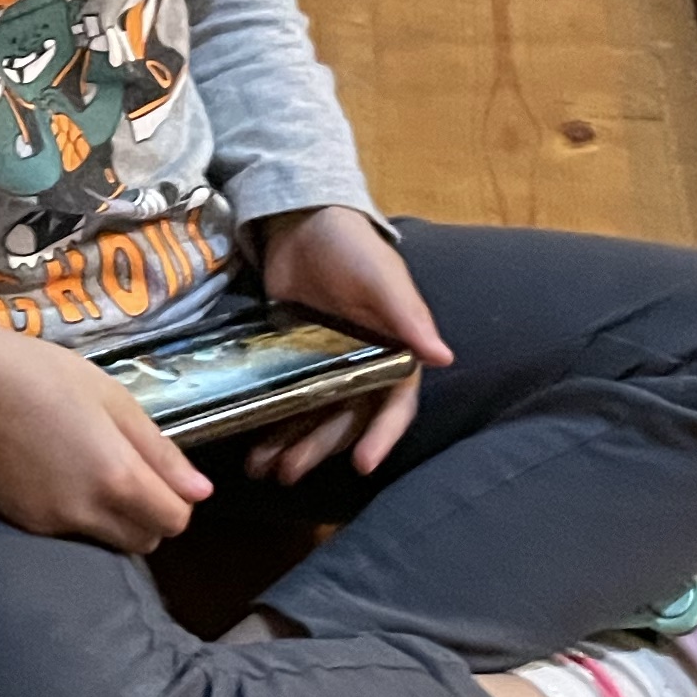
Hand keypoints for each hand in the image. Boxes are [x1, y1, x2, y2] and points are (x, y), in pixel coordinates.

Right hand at [0, 317, 214, 552]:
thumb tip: (202, 492)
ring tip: (89, 473)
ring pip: (104, 541)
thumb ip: (161, 452)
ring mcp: (50, 523)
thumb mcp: (115, 401)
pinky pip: (66, 533)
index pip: (174, 521)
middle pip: (143, 542)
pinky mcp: (22, 523)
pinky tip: (55, 477)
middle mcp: (85, 512)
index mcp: (117, 477)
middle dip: (148, 516)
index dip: (177, 501)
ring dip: (112, 520)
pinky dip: (74, 516)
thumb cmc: (48, 376)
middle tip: (128, 475)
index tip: (161, 477)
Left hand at [244, 206, 451, 484]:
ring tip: (263, 471)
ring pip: (315, 418)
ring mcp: (326, 368)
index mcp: (394, 355)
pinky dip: (272, 425)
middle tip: (289, 474)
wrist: (301, 223)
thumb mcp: (382, 278)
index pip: (393, 406)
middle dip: (320, 449)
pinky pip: (286, 401)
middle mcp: (364, 369)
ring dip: (293, 446)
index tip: (362, 465)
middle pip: (346, 421)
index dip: (381, 437)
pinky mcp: (293, 362)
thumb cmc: (353, 247)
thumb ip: (408, 317)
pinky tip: (253, 446)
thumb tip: (443, 357)